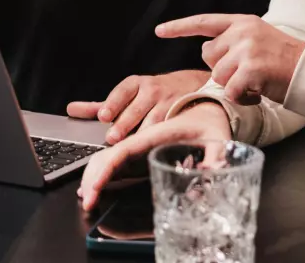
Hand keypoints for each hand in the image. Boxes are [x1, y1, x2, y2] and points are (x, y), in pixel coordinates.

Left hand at [66, 69, 209, 144]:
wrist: (190, 85)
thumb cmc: (152, 94)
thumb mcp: (127, 95)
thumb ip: (99, 105)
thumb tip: (71, 109)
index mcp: (136, 84)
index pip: (123, 91)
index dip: (113, 103)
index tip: (103, 116)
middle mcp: (152, 90)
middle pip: (136, 108)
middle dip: (124, 124)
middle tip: (112, 137)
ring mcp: (168, 102)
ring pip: (153, 120)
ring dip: (142, 133)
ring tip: (131, 145)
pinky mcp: (182, 114)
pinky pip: (170, 127)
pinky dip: (162, 136)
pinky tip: (153, 146)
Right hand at [78, 102, 230, 210]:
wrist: (207, 106)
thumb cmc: (210, 121)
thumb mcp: (218, 138)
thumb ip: (216, 156)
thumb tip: (211, 174)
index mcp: (157, 131)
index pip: (123, 150)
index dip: (105, 169)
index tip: (94, 188)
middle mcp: (142, 133)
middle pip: (108, 153)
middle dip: (94, 175)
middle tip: (87, 200)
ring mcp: (138, 139)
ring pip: (107, 153)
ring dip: (93, 173)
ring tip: (86, 197)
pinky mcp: (139, 145)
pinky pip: (114, 155)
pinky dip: (100, 168)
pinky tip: (93, 184)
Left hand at [156, 15, 304, 105]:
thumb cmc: (285, 62)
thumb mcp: (258, 39)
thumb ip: (234, 41)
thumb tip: (207, 50)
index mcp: (243, 21)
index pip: (204, 22)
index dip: (180, 27)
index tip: (159, 30)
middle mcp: (243, 32)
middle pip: (209, 56)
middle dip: (222, 70)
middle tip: (247, 73)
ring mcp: (247, 49)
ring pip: (217, 76)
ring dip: (233, 86)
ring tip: (255, 83)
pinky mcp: (251, 69)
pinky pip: (230, 91)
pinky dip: (241, 98)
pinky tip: (258, 92)